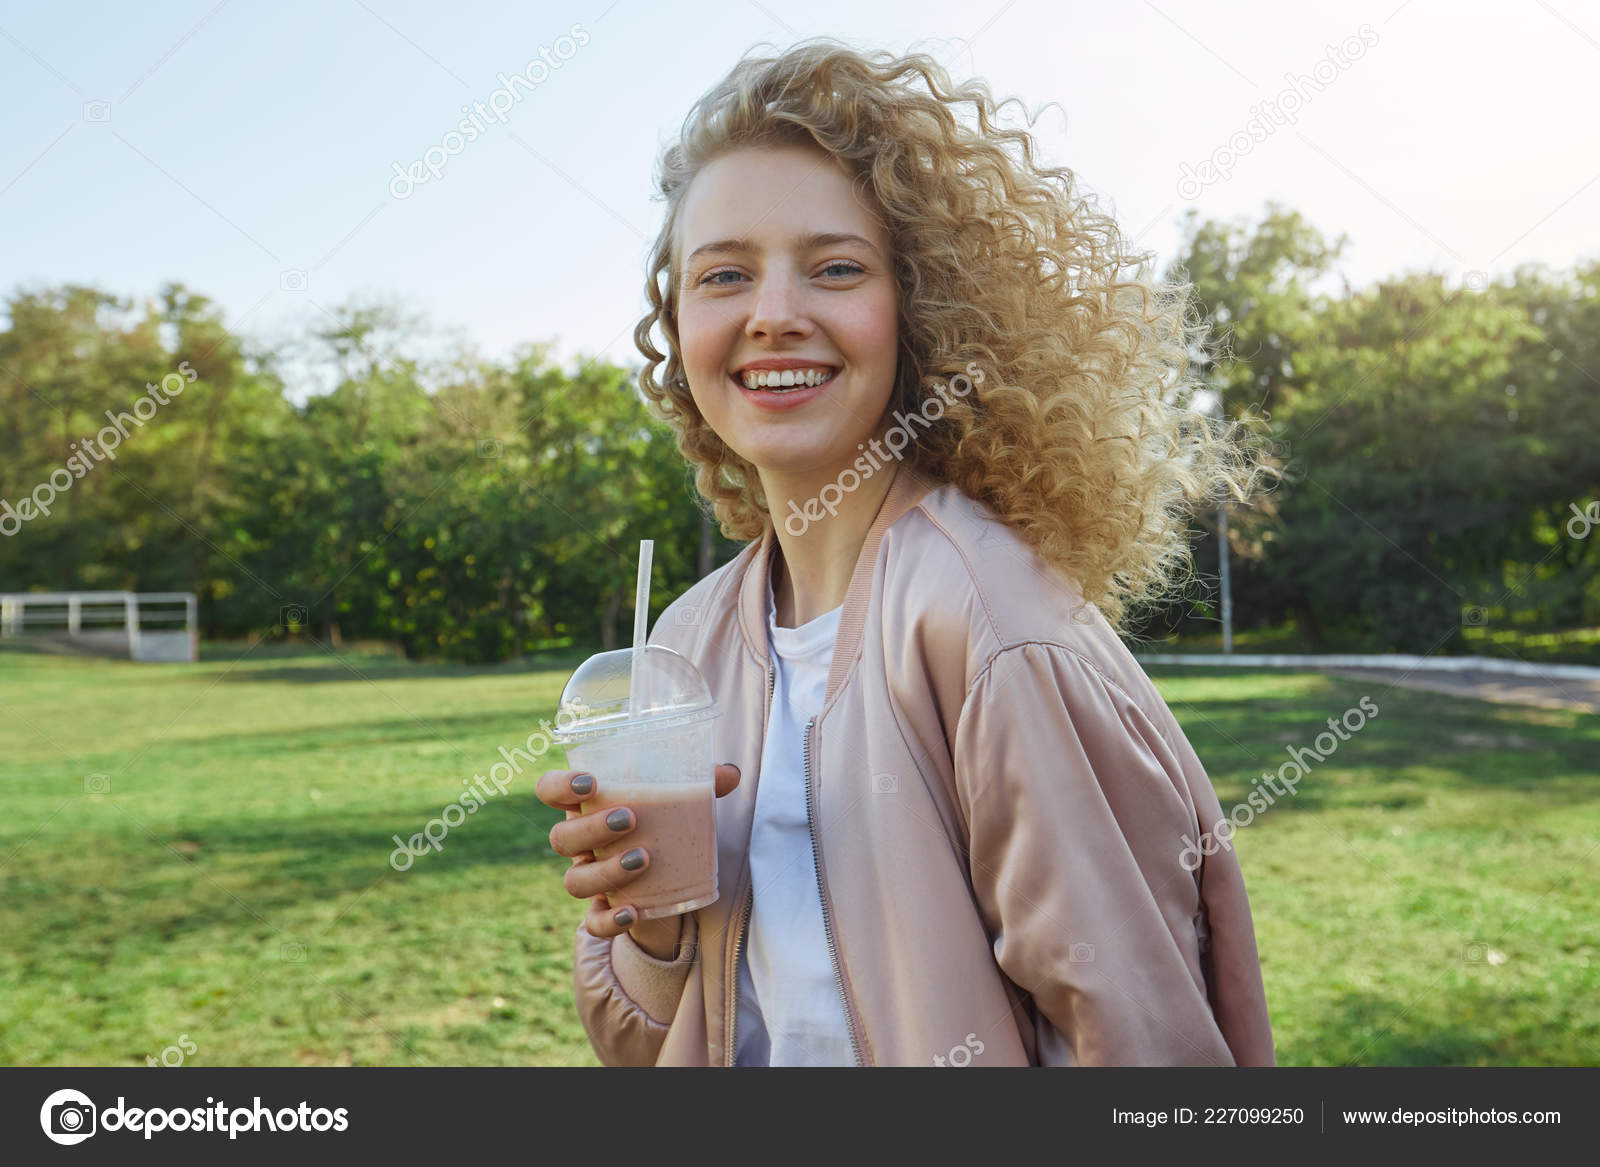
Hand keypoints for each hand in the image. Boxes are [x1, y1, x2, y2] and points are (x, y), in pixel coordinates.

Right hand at [537, 763, 741, 957]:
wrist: (669, 876)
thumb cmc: (665, 823)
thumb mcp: (681, 801)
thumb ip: (703, 784)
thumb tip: (730, 773)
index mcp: (588, 806)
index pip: (549, 790)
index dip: (558, 785)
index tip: (590, 782)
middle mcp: (580, 843)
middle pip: (561, 838)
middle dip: (590, 828)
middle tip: (629, 818)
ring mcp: (588, 878)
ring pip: (574, 880)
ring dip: (604, 870)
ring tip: (643, 858)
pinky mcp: (604, 911)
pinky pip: (594, 923)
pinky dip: (610, 920)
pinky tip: (634, 911)